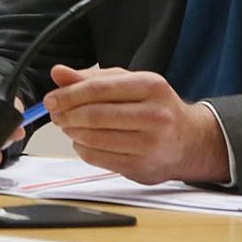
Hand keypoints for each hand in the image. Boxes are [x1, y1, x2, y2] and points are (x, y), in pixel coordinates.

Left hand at [42, 64, 228, 183]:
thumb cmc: (156, 108)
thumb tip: (59, 73)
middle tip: (55, 114)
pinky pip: (98, 158)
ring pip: (94, 138)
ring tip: (68, 126)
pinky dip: (82, 149)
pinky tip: (83, 142)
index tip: (51, 98)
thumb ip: (92, 78)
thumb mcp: (129, 83)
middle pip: (95, 115)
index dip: (68, 94)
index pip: (99, 89)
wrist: (190, 141)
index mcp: (151, 86)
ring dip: (72, 132)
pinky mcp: (141, 167)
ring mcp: (150, 144)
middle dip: (67, 115)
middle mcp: (154, 115)